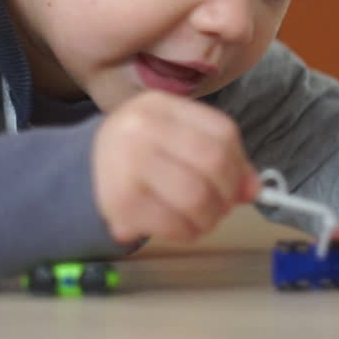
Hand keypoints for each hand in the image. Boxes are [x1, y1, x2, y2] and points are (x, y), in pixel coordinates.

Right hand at [92, 90, 260, 244]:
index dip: (239, 166)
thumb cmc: (139, 154)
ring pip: (196, 197)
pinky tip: (181, 229)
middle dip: (226, 195)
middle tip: (221, 208)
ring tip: (202, 221)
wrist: (83, 170)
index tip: (239, 186)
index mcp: (160, 105)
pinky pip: (172, 224)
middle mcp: (140, 127)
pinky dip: (186, 233)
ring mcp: (126, 162)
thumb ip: (218, 157)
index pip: (222, 132)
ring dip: (209, 218)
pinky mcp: (118, 201)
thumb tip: (254, 189)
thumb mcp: (176, 140)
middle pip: (212, 163)